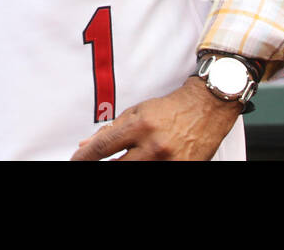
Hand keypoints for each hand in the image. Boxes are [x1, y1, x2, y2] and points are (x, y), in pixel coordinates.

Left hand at [70, 75, 241, 160]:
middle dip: (99, 167)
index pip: (103, 147)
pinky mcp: (182, 169)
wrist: (207, 108)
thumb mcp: (138, 112)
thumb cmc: (171, 108)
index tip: (75, 160)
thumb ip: (112, 129)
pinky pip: (157, 174)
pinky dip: (143, 169)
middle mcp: (153, 146)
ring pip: (135, 172)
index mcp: (140, 126)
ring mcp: (168, 161)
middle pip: (117, 167)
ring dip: (122, 168)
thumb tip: (87, 144)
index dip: (84, 157)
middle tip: (90, 166)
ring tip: (120, 162)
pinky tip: (138, 164)